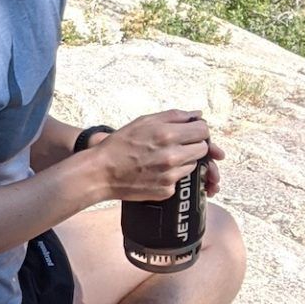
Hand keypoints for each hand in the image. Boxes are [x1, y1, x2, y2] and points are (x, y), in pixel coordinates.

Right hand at [89, 111, 217, 201]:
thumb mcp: (143, 121)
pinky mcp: (167, 190)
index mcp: (167, 135)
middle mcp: (172, 156)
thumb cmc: (119, 145)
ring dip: (184, 160)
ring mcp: (171, 175)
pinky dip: (172, 175)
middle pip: (203, 148)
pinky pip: (180, 179)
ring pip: (193, 164)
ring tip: (163, 158)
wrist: (101, 173)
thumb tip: (197, 114)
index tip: (191, 132)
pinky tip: (156, 171)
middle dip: (193, 145)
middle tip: (177, 145)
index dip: (198, 130)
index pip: (203, 130)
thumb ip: (174, 116)